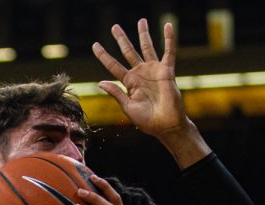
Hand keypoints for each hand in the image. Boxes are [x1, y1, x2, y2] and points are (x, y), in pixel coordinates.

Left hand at [93, 19, 189, 141]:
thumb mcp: (128, 107)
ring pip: (147, 47)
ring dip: (144, 34)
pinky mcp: (166, 71)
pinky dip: (169, 39)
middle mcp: (140, 74)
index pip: (113, 66)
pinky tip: (167, 25)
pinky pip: (168, 51)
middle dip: (121, 39)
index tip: (95, 45)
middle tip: (114, 27)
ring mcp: (153, 70)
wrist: (166, 125)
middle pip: (128, 51)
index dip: (104, 55)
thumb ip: (116, 93)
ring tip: (141, 20)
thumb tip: (100, 82)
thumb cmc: (148, 121)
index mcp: (129, 83)